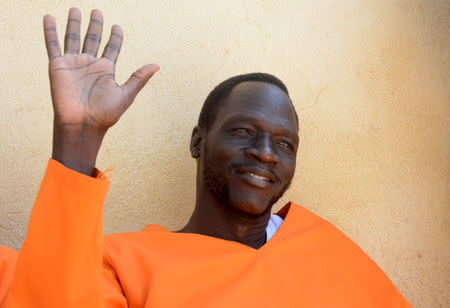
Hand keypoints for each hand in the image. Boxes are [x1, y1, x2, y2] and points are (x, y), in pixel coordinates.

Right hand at [44, 8, 158, 174]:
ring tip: (76, 9)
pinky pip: (53, 44)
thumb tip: (157, 65)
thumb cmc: (105, 114)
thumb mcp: (126, 94)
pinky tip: (49, 17)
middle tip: (97, 11)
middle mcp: (90, 65)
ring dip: (74, 24)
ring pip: (73, 38)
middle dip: (95, 25)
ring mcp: (73, 64)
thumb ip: (139, 78)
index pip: (111, 48)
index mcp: (106, 70)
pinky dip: (51, 31)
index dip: (115, 37)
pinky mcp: (58, 66)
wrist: (83, 124)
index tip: (118, 27)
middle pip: (93, 39)